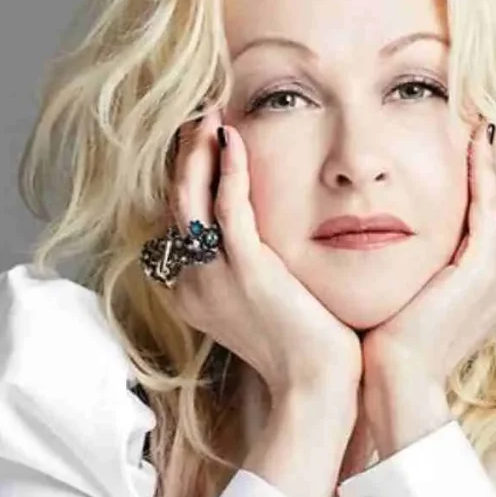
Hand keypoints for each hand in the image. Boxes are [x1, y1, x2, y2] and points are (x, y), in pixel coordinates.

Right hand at [165, 107, 361, 402]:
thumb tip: (263, 233)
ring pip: (192, 197)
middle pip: (178, 201)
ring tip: (209, 113)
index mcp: (193, 287)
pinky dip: (227, 167)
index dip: (188, 173)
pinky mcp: (246, 269)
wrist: (317, 383)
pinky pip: (228, 205)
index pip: (182, 218)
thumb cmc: (303, 342)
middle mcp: (192, 280)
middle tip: (199, 114)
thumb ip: (253, 262)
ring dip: (198, 150)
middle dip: (186, 153)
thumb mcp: (265, 297)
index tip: (202, 137)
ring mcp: (213, 275)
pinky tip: (233, 136)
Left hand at [359, 121, 495, 433]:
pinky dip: (486, 168)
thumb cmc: (401, 336)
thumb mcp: (424, 285)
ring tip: (484, 109)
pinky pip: (491, 204)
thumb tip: (406, 218)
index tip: (476, 127)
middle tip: (485, 105)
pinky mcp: (486, 268)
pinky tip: (476, 136)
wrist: (400, 379)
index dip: (494, 166)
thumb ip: (432, 253)